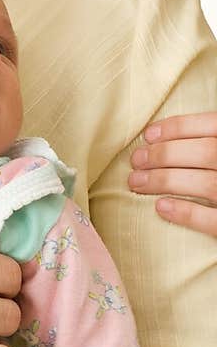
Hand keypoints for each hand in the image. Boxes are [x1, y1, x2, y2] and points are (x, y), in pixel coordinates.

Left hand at [130, 113, 216, 235]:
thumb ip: (210, 138)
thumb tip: (162, 135)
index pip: (213, 125)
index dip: (178, 127)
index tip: (148, 135)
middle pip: (206, 153)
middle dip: (165, 155)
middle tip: (137, 160)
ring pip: (208, 185)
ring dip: (166, 181)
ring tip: (137, 182)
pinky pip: (216, 221)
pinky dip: (188, 213)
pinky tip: (161, 207)